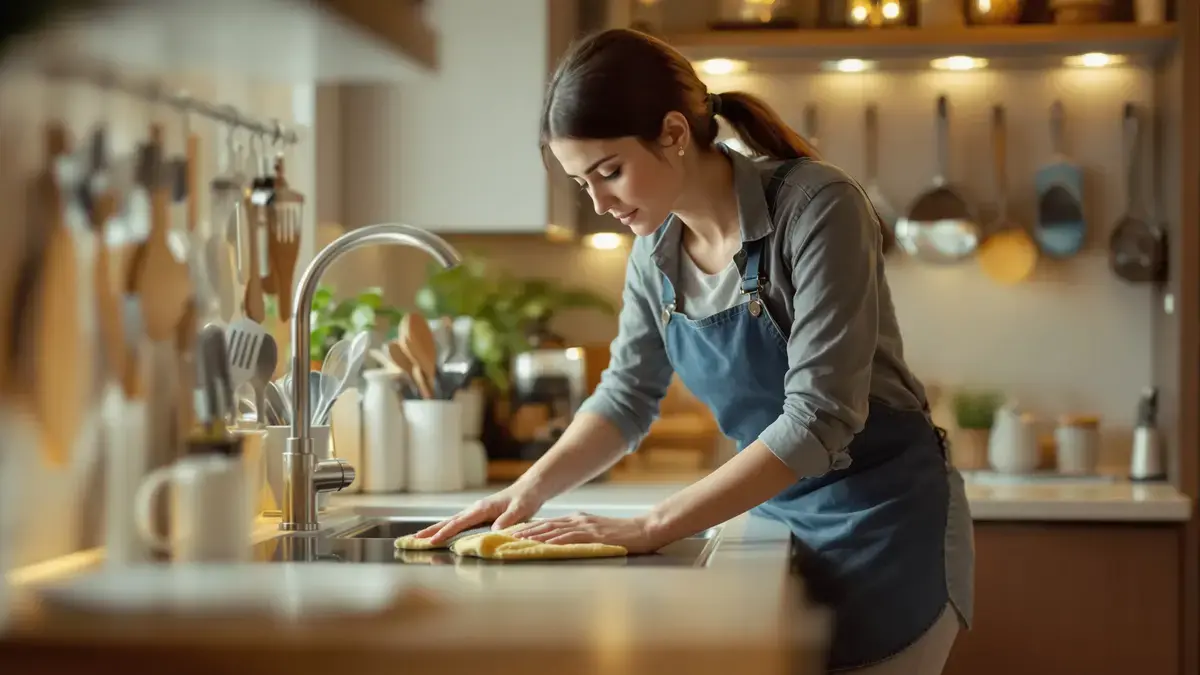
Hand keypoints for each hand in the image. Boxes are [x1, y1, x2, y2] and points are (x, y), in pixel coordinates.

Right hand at [413, 483, 546, 545]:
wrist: (529, 489)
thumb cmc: (525, 499)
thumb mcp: (520, 509)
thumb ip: (507, 520)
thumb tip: (494, 531)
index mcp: (482, 508)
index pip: (460, 522)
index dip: (446, 532)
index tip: (433, 541)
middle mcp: (475, 509)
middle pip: (449, 521)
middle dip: (432, 530)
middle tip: (414, 539)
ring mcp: (476, 512)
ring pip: (452, 522)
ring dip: (436, 530)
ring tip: (419, 538)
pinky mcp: (479, 516)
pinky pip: (460, 524)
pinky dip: (447, 530)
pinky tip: (440, 536)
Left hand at [507, 512, 664, 554]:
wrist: (644, 530)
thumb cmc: (623, 535)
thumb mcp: (597, 533)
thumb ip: (580, 536)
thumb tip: (562, 544)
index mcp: (579, 519)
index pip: (549, 523)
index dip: (530, 528)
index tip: (514, 533)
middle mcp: (579, 520)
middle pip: (547, 525)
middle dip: (526, 531)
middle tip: (507, 537)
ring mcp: (586, 526)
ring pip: (554, 530)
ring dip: (534, 536)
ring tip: (518, 541)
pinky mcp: (593, 534)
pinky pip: (569, 538)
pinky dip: (553, 541)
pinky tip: (543, 545)